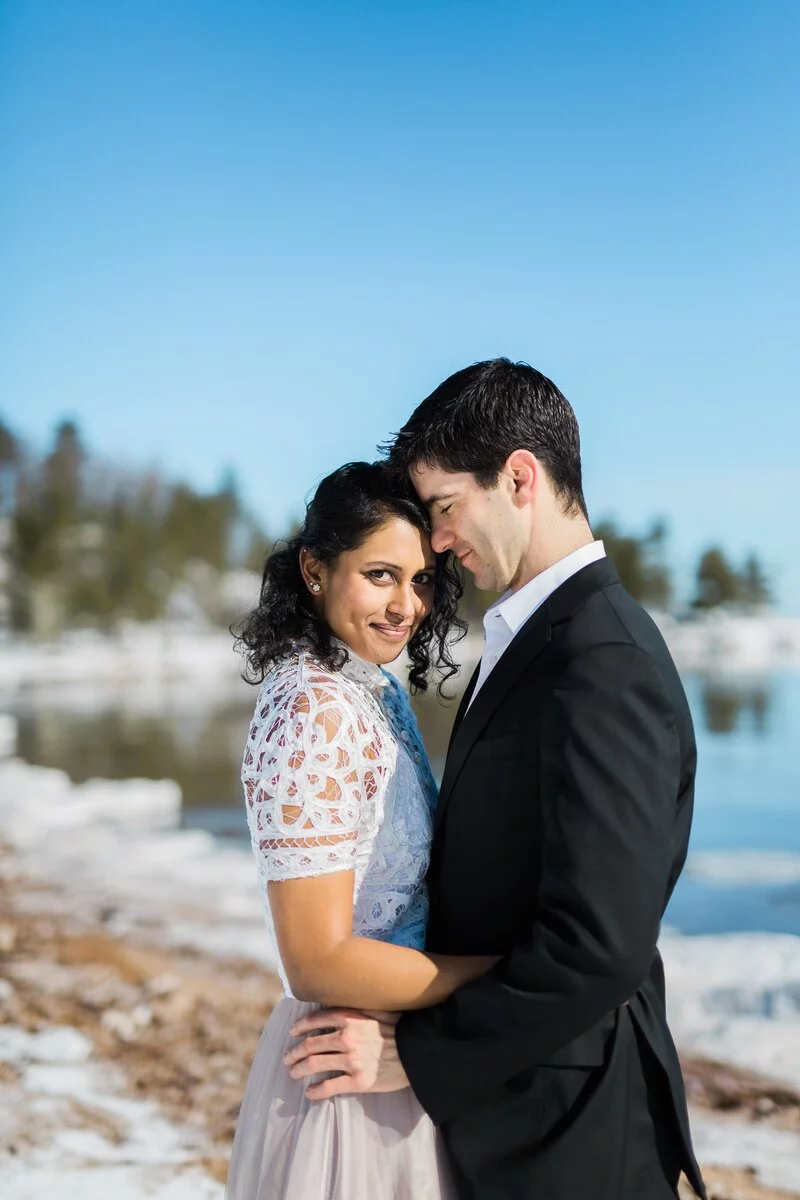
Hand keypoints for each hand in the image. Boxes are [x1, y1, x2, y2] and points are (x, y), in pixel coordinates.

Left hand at [284, 1008, 408, 1099]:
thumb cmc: (401, 1028)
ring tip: (293, 1073)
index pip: (316, 1020)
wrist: (418, 1051)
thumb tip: (340, 1000)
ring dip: (299, 1069)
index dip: (300, 1027)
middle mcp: (347, 1038)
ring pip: (315, 1065)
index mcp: (351, 1018)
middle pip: (311, 1045)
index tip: (292, 1032)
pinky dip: (317, 1091)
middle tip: (287, 1058)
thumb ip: (358, 1007)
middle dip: (295, 1052)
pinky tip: (310, 1093)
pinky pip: (331, 1087)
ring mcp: (352, 1061)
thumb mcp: (379, 1009)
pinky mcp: (359, 1081)